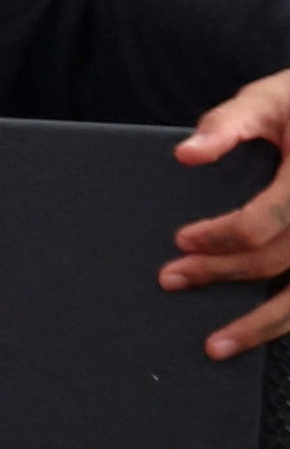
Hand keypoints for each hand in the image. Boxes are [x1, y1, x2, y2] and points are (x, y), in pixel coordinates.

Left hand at [170, 66, 289, 359]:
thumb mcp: (271, 100)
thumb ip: (228, 124)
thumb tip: (185, 155)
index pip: (265, 222)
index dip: (221, 236)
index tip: (182, 239)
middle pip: (278, 260)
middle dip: (222, 273)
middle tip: (170, 278)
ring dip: (261, 325)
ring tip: (215, 347)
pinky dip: (285, 322)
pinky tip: (257, 335)